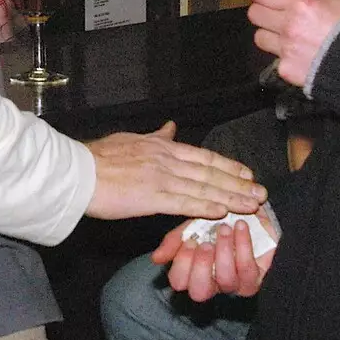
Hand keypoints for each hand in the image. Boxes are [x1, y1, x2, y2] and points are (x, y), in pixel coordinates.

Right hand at [83, 122, 266, 220]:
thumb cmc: (98, 157)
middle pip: (210, 173)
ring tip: (252, 205)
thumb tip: (171, 127)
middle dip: (238, 184)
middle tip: (261, 193)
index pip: (203, 156)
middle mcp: (166, 160)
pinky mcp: (151, 197)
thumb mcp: (131, 139)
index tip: (247, 173)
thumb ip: (155, 137)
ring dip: (231, 197)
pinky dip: (205, 206)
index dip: (228, 166)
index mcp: (161, 147)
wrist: (77, 171)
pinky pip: (184, 203)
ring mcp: (161, 179)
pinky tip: (222, 212)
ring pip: (203, 188)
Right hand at [151, 219, 273, 301]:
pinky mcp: (256, 278)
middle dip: (201, 266)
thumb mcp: (192, 224)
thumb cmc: (219, 220)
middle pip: (199, 292)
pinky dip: (242, 246)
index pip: (179, 282)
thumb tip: (156, 259)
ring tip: (224, 228)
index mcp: (193, 271)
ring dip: (223, 252)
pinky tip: (240, 227)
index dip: (182, 265)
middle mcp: (213, 283)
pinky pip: (247, 269)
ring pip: (225, 281)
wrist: (252, 210)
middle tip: (206, 243)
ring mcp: (235, 283)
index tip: (190, 241)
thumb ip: (174, 241)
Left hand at [247, 0, 339, 86]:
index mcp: (301, 4)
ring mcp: (286, 50)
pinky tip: (298, 53)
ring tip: (284, 33)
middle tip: (274, 10)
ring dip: (269, 33)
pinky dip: (283, 56)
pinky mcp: (288, 71)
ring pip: (260, 38)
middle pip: (254, 14)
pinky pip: (275, 60)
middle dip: (262, 10)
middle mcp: (288, 27)